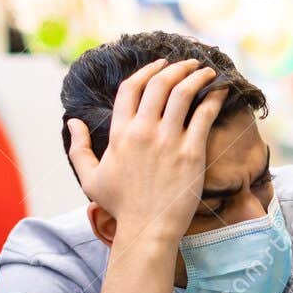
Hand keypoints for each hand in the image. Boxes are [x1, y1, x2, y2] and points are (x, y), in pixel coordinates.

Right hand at [65, 58, 225, 243]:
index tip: (160, 64)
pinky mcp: (191, 154)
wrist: (148, 229)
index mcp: (120, 134)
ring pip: (182, 94)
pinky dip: (213, 98)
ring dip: (196, 76)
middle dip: (175, 67)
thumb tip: (72, 122)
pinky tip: (221, 89)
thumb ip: (79, 148)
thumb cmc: (121, 207)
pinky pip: (204, 116)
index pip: (131, 88)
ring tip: (206, 71)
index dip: (147, 71)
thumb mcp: (90, 178)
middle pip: (159, 84)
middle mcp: (143, 132)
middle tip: (188, 63)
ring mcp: (168, 142)